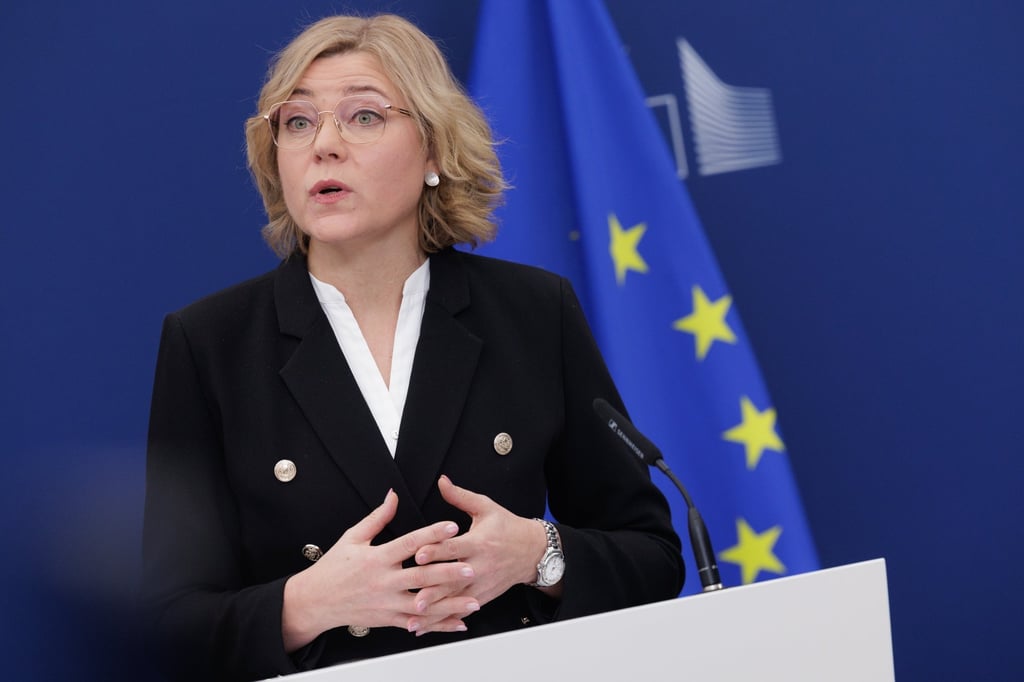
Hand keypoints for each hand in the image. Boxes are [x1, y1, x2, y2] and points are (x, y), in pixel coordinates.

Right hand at [281, 490, 480, 650]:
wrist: (314, 601)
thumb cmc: (333, 568)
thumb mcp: (352, 537)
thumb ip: (378, 517)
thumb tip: (394, 495)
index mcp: (377, 558)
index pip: (409, 543)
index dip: (431, 534)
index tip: (452, 527)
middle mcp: (384, 582)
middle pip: (421, 576)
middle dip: (448, 573)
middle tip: (471, 568)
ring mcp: (387, 603)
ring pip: (424, 605)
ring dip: (450, 604)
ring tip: (474, 601)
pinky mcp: (388, 619)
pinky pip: (418, 623)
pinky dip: (439, 625)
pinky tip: (457, 623)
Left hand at [410, 476, 550, 632]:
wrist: (532, 551)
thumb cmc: (507, 527)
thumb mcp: (486, 507)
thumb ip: (460, 497)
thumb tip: (441, 481)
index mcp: (479, 543)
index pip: (454, 548)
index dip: (436, 550)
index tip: (418, 555)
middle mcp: (480, 566)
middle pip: (453, 579)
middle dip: (433, 589)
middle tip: (414, 597)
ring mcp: (481, 585)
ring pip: (456, 599)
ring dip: (435, 610)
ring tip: (415, 617)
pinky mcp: (482, 597)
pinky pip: (462, 610)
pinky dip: (445, 620)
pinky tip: (428, 627)